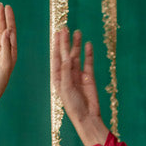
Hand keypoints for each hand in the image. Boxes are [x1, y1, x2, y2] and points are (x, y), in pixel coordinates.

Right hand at [0, 2, 16, 130]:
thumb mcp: (6, 64)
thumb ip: (7, 47)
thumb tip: (7, 30)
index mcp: (9, 53)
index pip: (10, 33)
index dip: (9, 20)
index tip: (8, 8)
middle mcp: (0, 51)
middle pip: (1, 30)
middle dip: (1, 17)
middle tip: (0, 4)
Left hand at [52, 27, 108, 145]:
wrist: (87, 117)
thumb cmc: (73, 106)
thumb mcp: (66, 87)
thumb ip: (66, 71)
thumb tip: (67, 56)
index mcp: (58, 77)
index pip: (56, 58)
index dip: (57, 45)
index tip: (57, 33)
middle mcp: (67, 74)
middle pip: (66, 54)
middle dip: (66, 42)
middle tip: (66, 28)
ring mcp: (78, 75)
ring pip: (77, 56)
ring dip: (77, 45)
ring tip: (78, 32)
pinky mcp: (89, 77)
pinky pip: (88, 62)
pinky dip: (88, 54)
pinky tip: (88, 44)